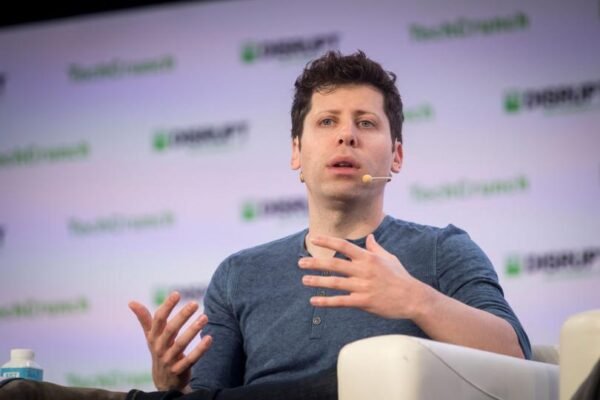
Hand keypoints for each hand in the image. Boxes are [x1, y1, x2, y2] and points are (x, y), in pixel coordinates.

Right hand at [129, 292, 212, 390]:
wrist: (163, 380)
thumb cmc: (159, 350)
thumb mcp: (150, 336)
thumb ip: (144, 319)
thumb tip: (131, 302)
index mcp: (153, 337)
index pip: (158, 319)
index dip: (167, 306)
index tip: (177, 293)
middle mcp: (159, 347)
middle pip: (170, 329)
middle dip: (182, 316)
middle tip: (195, 303)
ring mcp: (168, 359)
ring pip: (181, 344)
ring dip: (193, 330)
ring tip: (205, 317)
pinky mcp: (178, 370)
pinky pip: (190, 359)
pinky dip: (200, 349)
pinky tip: (209, 338)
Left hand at [298, 234, 430, 318]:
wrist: (413, 298)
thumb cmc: (400, 277)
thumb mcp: (389, 258)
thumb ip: (376, 248)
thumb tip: (370, 237)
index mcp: (368, 257)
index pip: (343, 246)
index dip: (327, 241)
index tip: (313, 238)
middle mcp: (364, 270)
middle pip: (335, 264)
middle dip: (316, 263)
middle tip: (300, 262)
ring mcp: (363, 286)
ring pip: (335, 283)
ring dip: (317, 281)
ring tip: (304, 280)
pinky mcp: (364, 302)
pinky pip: (341, 301)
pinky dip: (326, 301)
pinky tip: (314, 301)